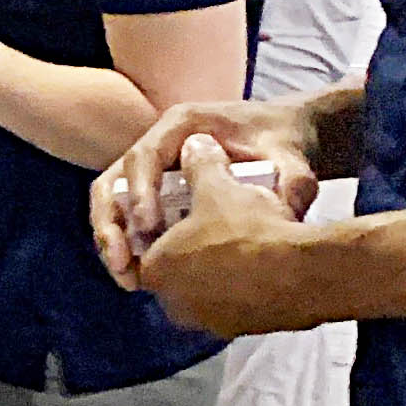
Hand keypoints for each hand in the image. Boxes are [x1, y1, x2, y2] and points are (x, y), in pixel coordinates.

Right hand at [91, 98, 322, 286]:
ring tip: (128, 279)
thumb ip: (293, 183)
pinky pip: (129, 218)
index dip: (140, 192)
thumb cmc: (283, 143)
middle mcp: (161, 145)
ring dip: (112, 240)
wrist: (286, 139)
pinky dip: (128, 246)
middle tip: (122, 262)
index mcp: (183, 126)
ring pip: (114, 203)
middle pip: (114, 181)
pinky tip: (140, 278)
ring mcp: (156, 170)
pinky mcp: (158, 193)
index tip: (149, 227)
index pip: (145, 156)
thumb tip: (287, 209)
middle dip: (111, 224)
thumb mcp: (293, 162)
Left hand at [128, 136, 334, 337]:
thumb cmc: (250, 228)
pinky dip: (240, 281)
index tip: (185, 204)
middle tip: (215, 218)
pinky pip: (233, 299)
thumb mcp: (218, 183)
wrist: (304, 276)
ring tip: (242, 234)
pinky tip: (261, 258)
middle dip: (190, 244)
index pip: (143, 244)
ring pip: (204, 284)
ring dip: (215, 264)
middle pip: (174, 266)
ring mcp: (208, 321)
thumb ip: (198, 162)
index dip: (163, 219)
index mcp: (155, 270)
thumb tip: (194, 145)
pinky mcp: (241, 329)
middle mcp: (173, 305)